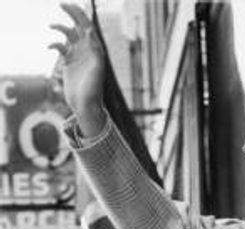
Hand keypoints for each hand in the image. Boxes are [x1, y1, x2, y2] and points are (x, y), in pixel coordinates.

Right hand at [49, 3, 105, 134]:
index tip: (69, 5)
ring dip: (60, 28)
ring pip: (68, 35)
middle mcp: (86, 49)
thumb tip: (88, 31)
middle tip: (61, 3)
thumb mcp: (97, 69)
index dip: (79, 14)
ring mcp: (77, 55)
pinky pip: (60, 48)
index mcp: (94, 48)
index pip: (86, 25)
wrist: (86, 106)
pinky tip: (50, 47)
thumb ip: (94, 50)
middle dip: (71, 14)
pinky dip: (54, 44)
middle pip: (77, 26)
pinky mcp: (69, 63)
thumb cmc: (94, 90)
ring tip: (52, 27)